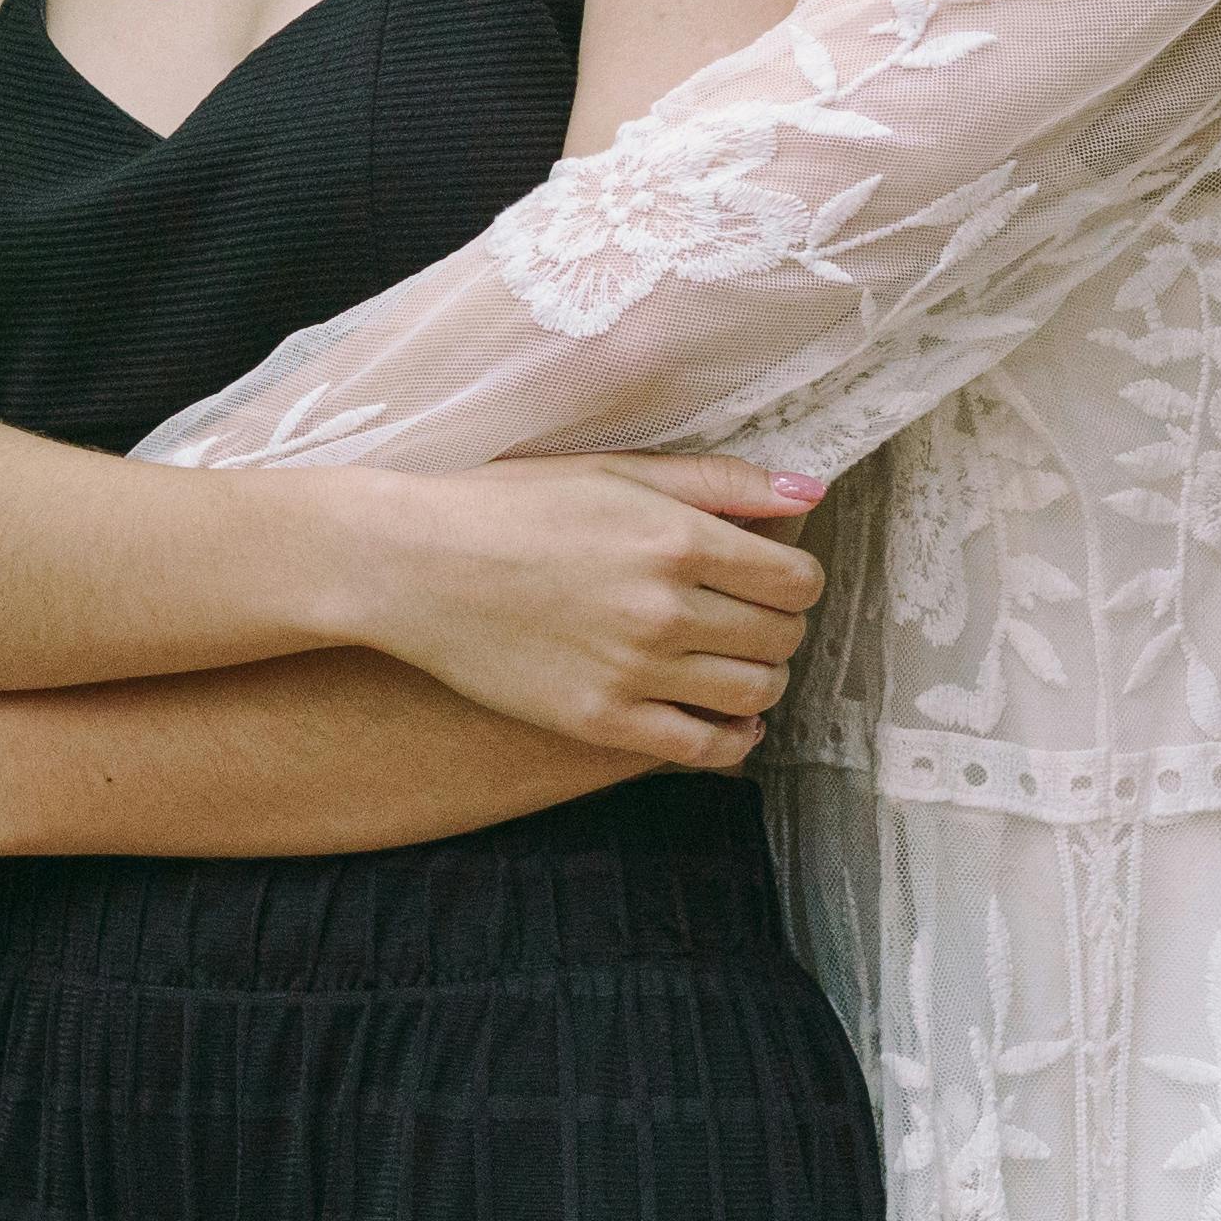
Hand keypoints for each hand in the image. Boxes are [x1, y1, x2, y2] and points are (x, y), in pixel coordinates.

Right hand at [317, 456, 826, 765]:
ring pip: (754, 694)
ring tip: (729, 660)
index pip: (795, 579)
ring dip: (759, 678)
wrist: (410, 564)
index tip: (770, 577)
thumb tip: (810, 493)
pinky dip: (732, 738)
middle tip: (742, 616)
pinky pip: (706, 749)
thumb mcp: (611, 471)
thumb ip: (716, 483)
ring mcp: (633, 672)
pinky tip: (723, 719)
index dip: (794, 579)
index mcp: (674, 538)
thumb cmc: (506, 505)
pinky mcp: (601, 722)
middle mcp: (664, 608)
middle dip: (776, 626)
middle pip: (781, 637)